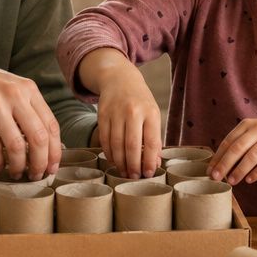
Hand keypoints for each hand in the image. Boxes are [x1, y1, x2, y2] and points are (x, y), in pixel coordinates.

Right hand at [0, 51, 60, 179]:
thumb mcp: (9, 87)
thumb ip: (26, 107)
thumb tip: (43, 142)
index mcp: (28, 88)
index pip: (51, 125)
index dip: (55, 151)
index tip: (52, 167)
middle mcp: (14, 95)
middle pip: (38, 138)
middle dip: (40, 163)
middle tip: (36, 176)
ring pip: (16, 146)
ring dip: (18, 166)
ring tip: (16, 173)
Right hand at [90, 56, 161, 179]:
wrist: (119, 79)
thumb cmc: (141, 101)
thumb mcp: (153, 114)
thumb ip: (154, 138)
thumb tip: (154, 163)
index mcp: (150, 112)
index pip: (151, 142)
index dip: (149, 161)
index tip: (149, 173)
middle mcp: (133, 111)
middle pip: (131, 145)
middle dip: (133, 165)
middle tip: (134, 177)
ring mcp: (116, 112)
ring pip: (116, 144)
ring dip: (120, 162)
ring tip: (124, 172)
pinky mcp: (102, 114)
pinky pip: (105, 139)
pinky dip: (109, 153)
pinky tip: (114, 160)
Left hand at [209, 119, 256, 184]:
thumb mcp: (254, 133)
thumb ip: (239, 145)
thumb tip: (219, 166)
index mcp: (247, 124)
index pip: (228, 142)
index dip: (218, 157)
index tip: (209, 171)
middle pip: (237, 148)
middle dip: (224, 164)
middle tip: (215, 178)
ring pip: (252, 156)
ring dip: (240, 170)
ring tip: (231, 181)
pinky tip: (249, 180)